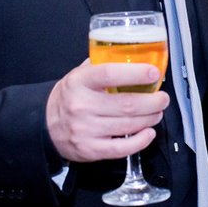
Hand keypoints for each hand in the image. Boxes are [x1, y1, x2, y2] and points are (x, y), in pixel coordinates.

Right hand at [46, 59, 169, 162]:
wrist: (45, 125)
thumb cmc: (68, 97)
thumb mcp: (78, 75)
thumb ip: (101, 65)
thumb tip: (133, 58)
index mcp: (79, 82)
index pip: (110, 74)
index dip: (136, 73)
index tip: (153, 73)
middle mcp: (81, 105)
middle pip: (127, 103)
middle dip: (152, 101)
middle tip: (162, 98)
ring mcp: (85, 129)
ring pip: (128, 125)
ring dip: (150, 119)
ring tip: (156, 112)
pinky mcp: (90, 149)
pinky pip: (121, 148)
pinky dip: (140, 141)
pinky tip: (147, 133)